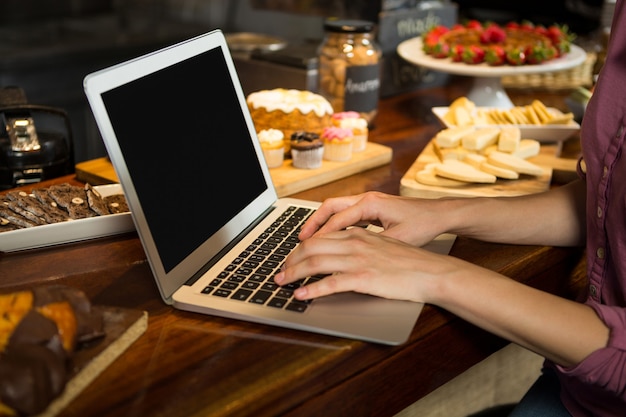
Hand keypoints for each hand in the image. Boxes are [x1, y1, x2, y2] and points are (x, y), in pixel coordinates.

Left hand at [275, 226, 465, 301]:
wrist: (431, 272)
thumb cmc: (410, 262)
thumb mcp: (382, 245)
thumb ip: (361, 245)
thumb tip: (342, 253)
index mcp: (357, 235)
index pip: (319, 237)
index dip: (299, 248)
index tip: (290, 258)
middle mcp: (354, 243)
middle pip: (311, 247)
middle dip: (290, 260)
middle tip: (279, 272)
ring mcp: (358, 260)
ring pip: (315, 263)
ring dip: (293, 273)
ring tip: (281, 283)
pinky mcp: (363, 277)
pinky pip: (330, 283)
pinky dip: (312, 289)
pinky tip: (301, 294)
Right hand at [299, 191, 446, 247]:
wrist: (440, 214)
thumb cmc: (423, 225)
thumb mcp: (397, 239)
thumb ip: (372, 246)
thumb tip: (351, 258)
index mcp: (370, 204)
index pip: (337, 219)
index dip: (320, 235)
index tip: (307, 248)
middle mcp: (366, 199)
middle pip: (330, 207)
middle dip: (313, 223)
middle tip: (299, 240)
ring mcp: (369, 202)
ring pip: (336, 209)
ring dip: (322, 223)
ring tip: (308, 239)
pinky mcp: (373, 208)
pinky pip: (346, 214)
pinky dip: (334, 225)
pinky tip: (330, 238)